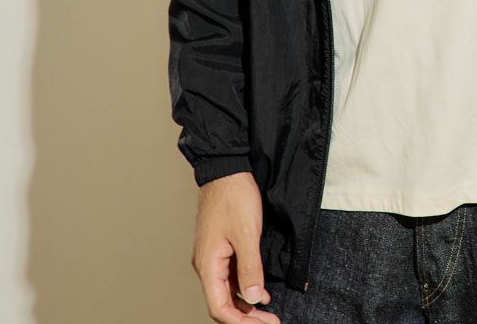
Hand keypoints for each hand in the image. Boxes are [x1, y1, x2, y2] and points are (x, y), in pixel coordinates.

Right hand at [192, 171, 281, 322]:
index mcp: (208, 264)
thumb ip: (250, 267)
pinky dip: (244, 286)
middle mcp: (206, 264)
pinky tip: (259, 289)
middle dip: (246, 316)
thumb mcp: (247, 233)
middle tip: (270, 321)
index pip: (219, 307)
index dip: (241, 322)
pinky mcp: (221, 247)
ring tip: (267, 310)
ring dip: (246, 303)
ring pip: (227, 290)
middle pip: (223, 302)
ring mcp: (213, 255)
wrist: (227, 168)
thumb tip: (253, 297)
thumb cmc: (233, 195)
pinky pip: (230, 275)